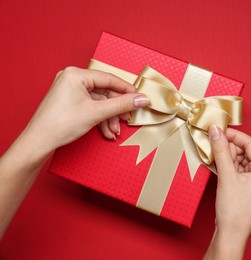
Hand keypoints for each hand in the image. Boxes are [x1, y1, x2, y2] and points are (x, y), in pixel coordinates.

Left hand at [24, 67, 149, 155]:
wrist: (39, 142)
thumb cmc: (60, 124)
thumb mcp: (97, 113)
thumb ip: (122, 104)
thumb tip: (142, 99)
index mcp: (76, 74)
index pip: (109, 79)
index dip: (127, 90)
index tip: (140, 98)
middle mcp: (72, 78)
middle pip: (105, 92)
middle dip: (116, 109)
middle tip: (127, 118)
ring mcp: (70, 90)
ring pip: (99, 102)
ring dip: (109, 117)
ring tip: (114, 130)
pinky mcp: (70, 101)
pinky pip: (91, 107)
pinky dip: (100, 119)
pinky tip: (106, 130)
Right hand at [204, 126, 250, 258]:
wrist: (231, 234)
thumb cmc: (235, 211)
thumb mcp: (227, 177)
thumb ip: (221, 151)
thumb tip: (216, 131)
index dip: (234, 135)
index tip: (218, 129)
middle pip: (244, 150)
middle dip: (227, 145)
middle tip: (211, 140)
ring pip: (237, 158)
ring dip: (224, 155)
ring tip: (210, 153)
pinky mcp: (243, 185)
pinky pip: (234, 168)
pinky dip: (224, 164)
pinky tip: (213, 161)